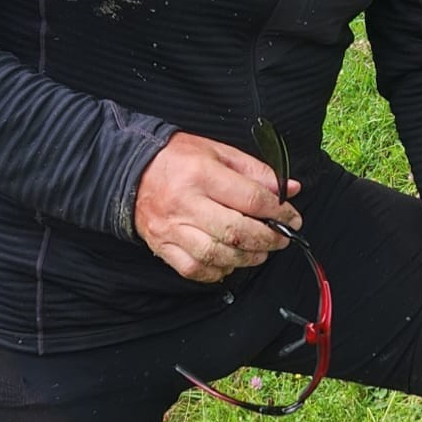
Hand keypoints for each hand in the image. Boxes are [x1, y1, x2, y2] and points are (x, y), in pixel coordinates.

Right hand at [134, 132, 300, 282]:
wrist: (131, 170)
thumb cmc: (177, 159)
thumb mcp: (218, 152)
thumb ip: (255, 171)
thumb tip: (288, 189)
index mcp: (202, 173)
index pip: (250, 198)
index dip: (278, 212)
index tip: (291, 217)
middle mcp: (186, 202)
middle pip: (236, 231)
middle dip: (267, 239)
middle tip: (281, 239)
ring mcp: (172, 228)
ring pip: (217, 254)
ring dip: (247, 258)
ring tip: (260, 252)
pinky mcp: (162, 245)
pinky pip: (195, 269)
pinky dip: (218, 270)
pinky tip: (230, 261)